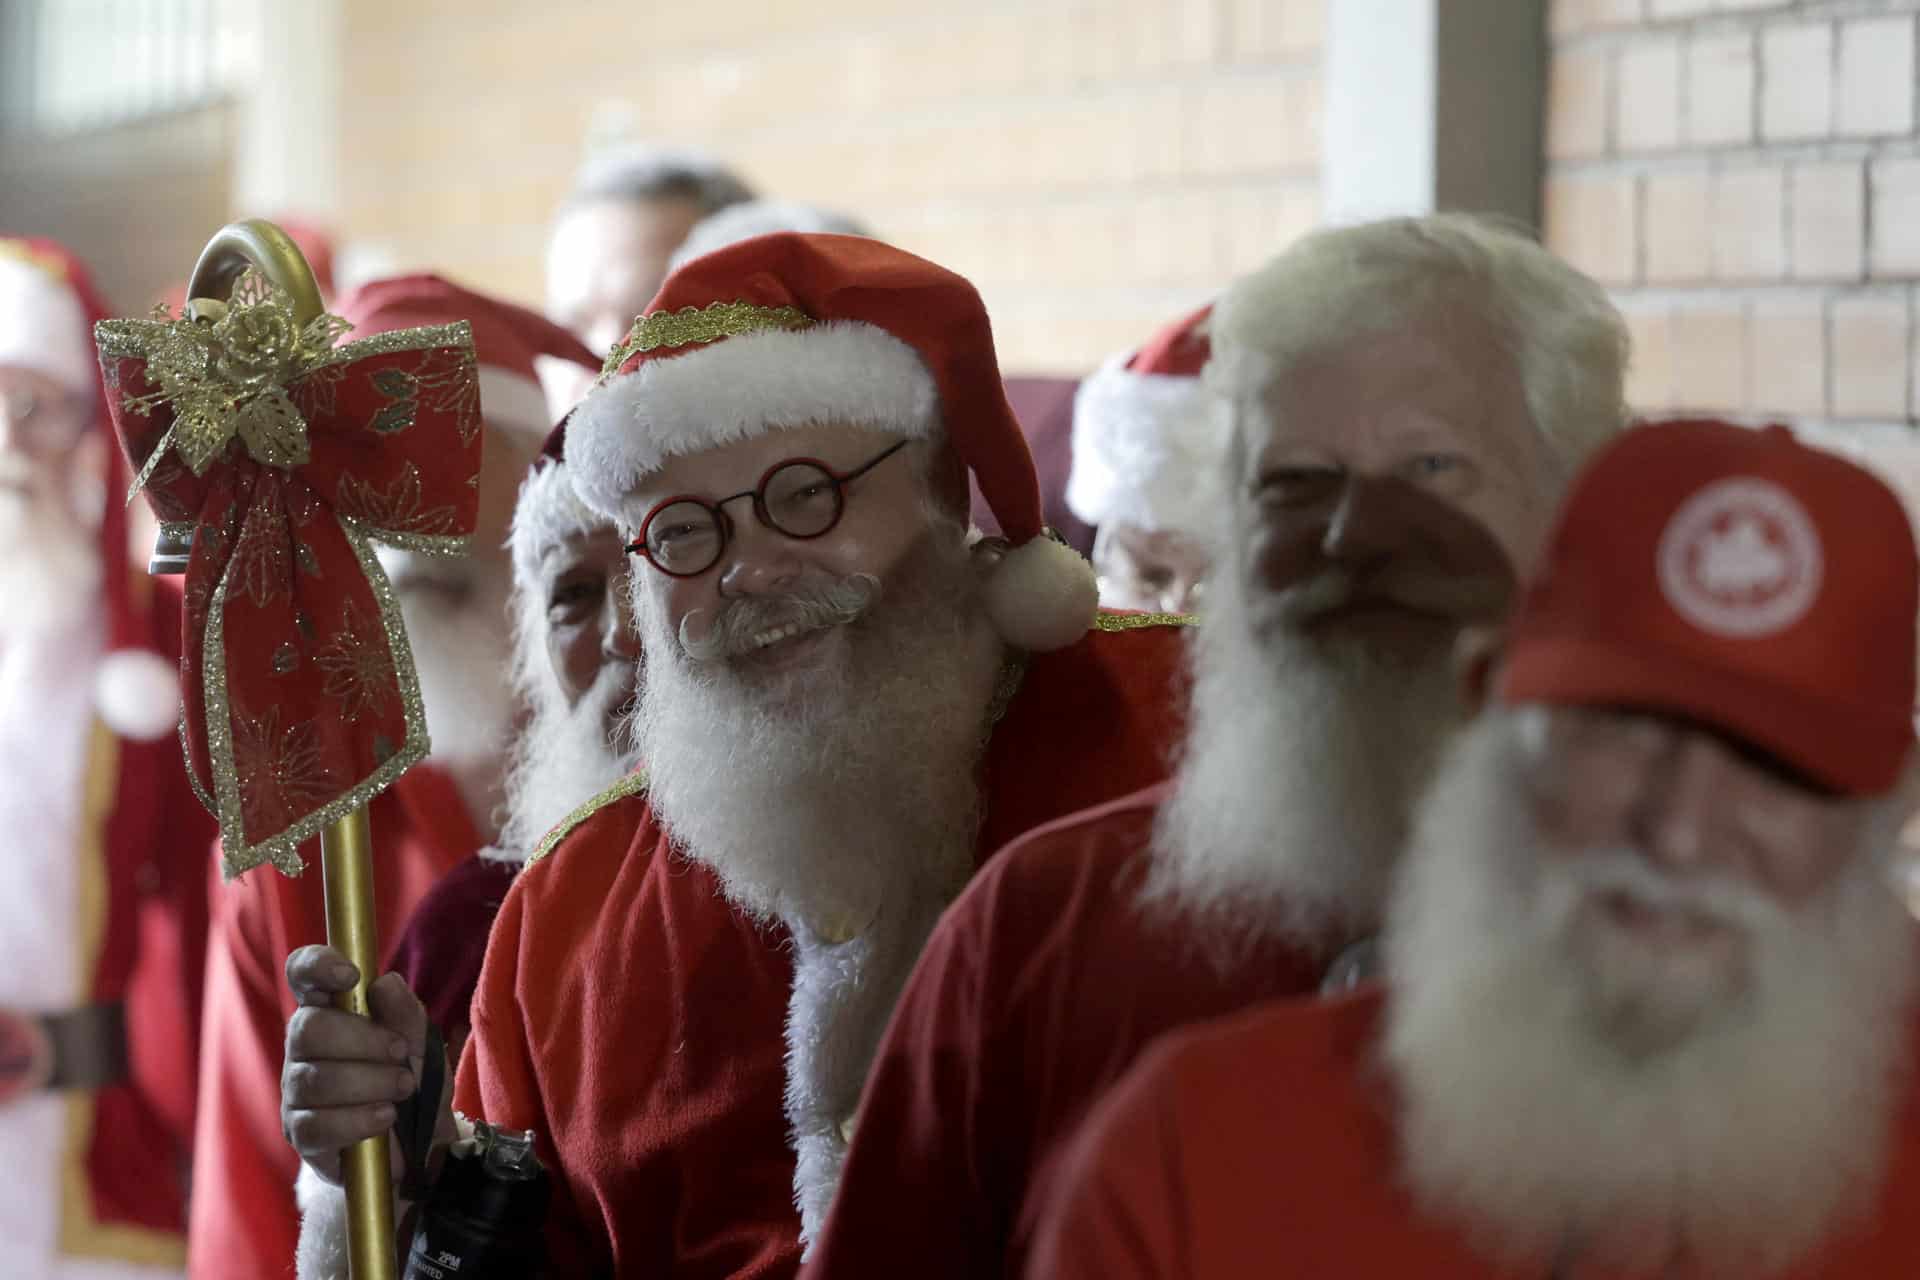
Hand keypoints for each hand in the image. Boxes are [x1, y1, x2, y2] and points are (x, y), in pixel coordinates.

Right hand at [282, 945, 448, 1184]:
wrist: (420, 1146)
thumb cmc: (412, 1081)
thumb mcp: (422, 1043)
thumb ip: (405, 1013)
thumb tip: (385, 982)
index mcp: (330, 1011)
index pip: (303, 974)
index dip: (317, 965)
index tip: (351, 975)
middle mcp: (304, 1048)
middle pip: (307, 1028)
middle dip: (362, 1040)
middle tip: (400, 1053)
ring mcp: (297, 1092)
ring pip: (314, 1079)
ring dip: (369, 1082)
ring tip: (402, 1089)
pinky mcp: (301, 1134)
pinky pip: (316, 1126)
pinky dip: (357, 1120)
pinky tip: (384, 1118)